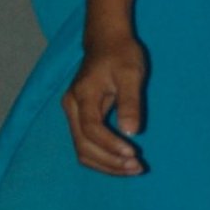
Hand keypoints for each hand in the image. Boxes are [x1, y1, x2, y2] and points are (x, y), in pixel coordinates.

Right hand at [62, 35, 147, 174]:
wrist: (106, 41)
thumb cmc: (121, 54)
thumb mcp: (131, 74)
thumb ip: (130, 102)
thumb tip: (130, 132)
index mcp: (82, 95)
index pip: (91, 129)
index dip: (110, 145)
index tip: (133, 153)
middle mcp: (72, 107)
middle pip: (83, 146)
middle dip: (110, 161)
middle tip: (137, 167)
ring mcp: (73, 114)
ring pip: (83, 151)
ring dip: (106, 164)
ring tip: (133, 168)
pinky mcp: (80, 119)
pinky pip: (87, 146)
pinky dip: (104, 158)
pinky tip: (123, 161)